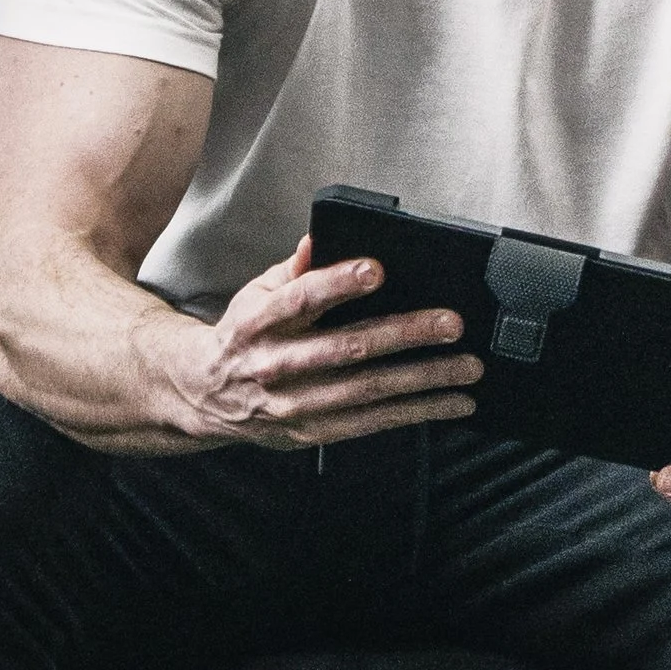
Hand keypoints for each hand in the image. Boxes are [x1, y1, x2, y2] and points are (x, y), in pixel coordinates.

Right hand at [160, 238, 481, 449]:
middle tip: (450, 323)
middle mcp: (276, 364)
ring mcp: (296, 403)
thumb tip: (319, 237)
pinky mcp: (313, 432)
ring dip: (425, 379)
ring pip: (368, 390)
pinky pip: (373, 422)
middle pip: (346, 348)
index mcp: (259, 322)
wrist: (204, 394)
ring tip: (467, 367)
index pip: (300, 299)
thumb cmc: (242, 336)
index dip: (337, 284)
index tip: (376, 270)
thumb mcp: (256, 294)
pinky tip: (452, 402)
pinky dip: (418, 412)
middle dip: (404, 334)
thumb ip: (294, 269)